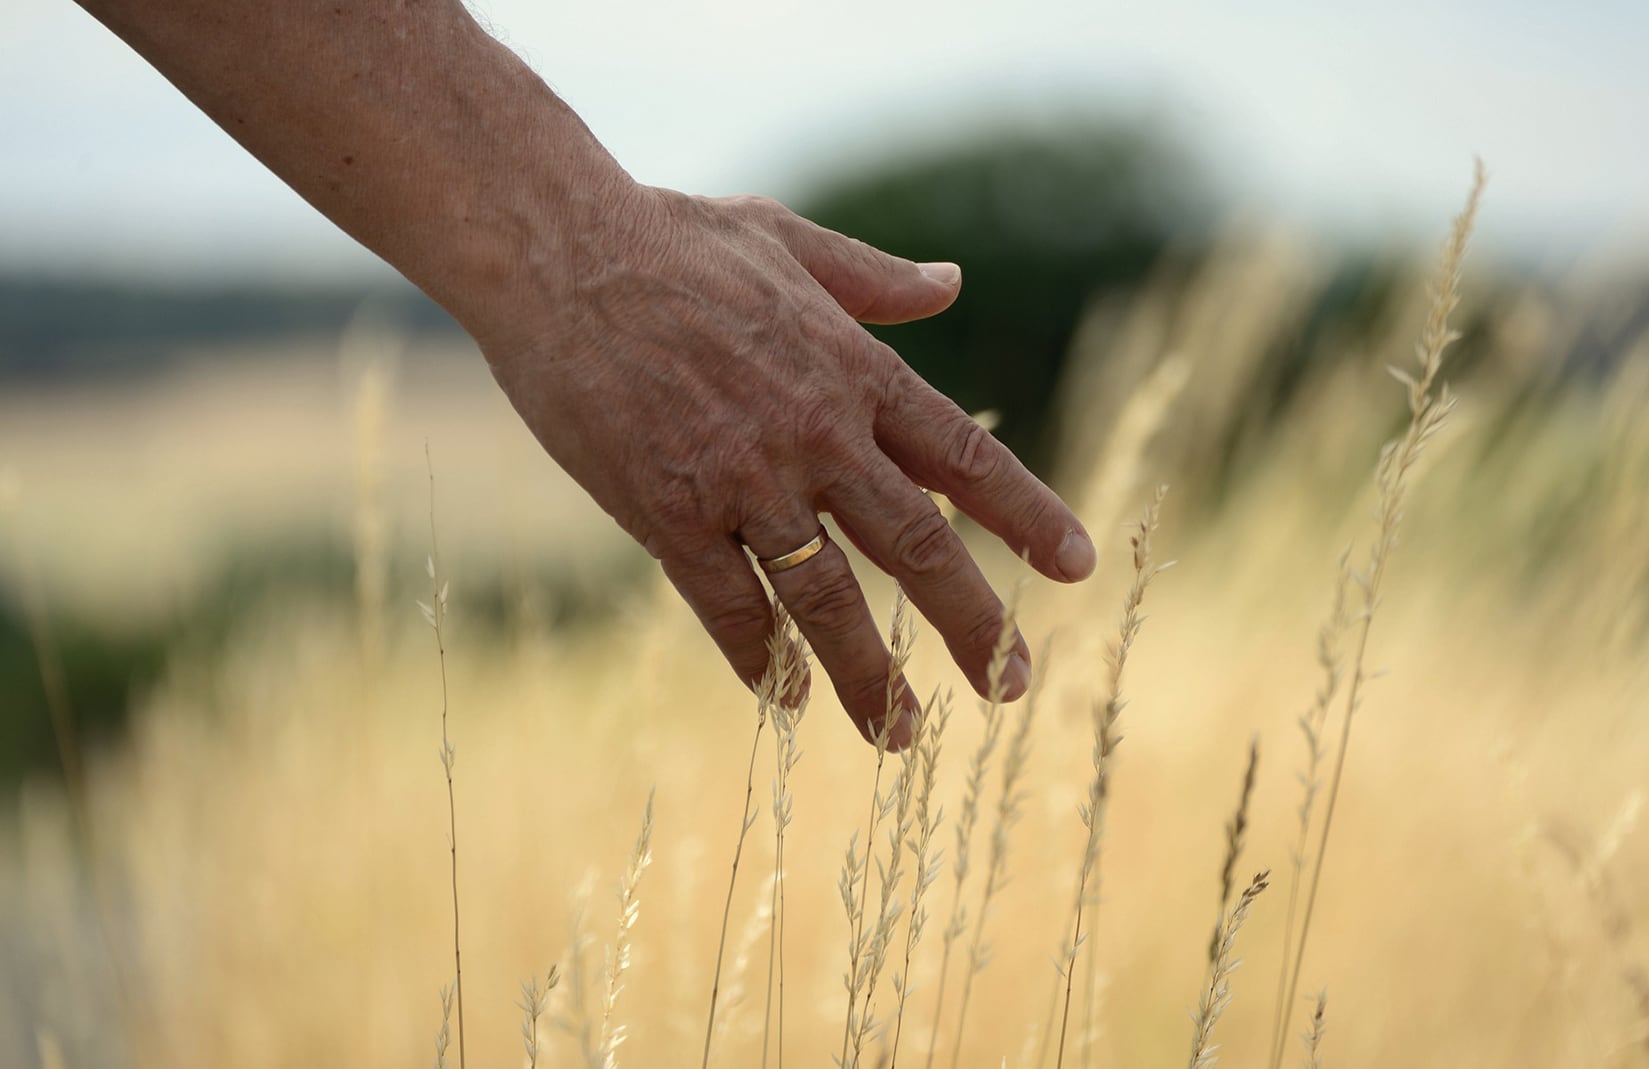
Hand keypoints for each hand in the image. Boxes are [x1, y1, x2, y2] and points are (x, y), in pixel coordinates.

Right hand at [483, 183, 1096, 746]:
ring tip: (902, 734)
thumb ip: (875, 280)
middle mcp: (816, 434)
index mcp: (855, 371)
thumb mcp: (789, 239)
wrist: (557, 253)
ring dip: (868, 675)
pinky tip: (780, 696)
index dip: (1029, 517)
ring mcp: (743, 480)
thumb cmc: (673, 239)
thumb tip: (953, 284)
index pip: (967, 459)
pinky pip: (726, 606)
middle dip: (973, 624)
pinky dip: (758, 657)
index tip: (1079, 567)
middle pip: (916, 548)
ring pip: (826, 599)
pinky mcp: (669, 512)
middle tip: (1013, 684)